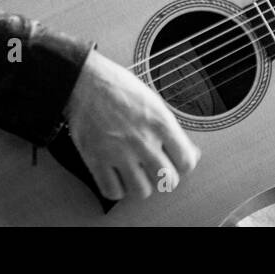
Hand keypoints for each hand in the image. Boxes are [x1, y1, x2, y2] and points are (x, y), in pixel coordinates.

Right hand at [63, 49, 200, 201]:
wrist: (84, 81)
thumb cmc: (118, 87)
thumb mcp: (153, 101)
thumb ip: (171, 129)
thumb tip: (190, 152)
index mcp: (160, 122)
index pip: (186, 162)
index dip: (182, 164)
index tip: (175, 162)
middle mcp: (143, 140)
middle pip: (167, 181)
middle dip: (164, 177)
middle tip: (156, 169)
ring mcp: (119, 152)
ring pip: (142, 191)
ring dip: (141, 185)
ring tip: (136, 174)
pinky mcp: (97, 160)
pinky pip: (113, 191)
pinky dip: (116, 189)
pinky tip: (116, 177)